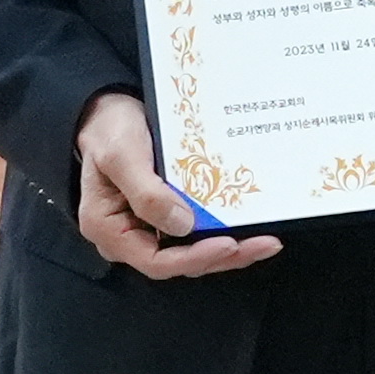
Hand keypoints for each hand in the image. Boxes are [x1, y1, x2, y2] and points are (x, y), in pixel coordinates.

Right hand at [75, 90, 282, 280]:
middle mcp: (130, 237)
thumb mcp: (121, 155)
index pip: (157, 261)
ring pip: (193, 251)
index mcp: (110, 230)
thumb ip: (147, 194)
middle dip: (224, 257)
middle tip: (264, 244)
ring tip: (266, 241)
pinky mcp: (167, 217)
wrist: (108, 112)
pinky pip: (196, 233)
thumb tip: (183, 226)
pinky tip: (250, 225)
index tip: (229, 244)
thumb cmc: (109, 131)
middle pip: (181, 262)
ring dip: (230, 250)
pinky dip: (223, 231)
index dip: (196, 258)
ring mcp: (150, 229)